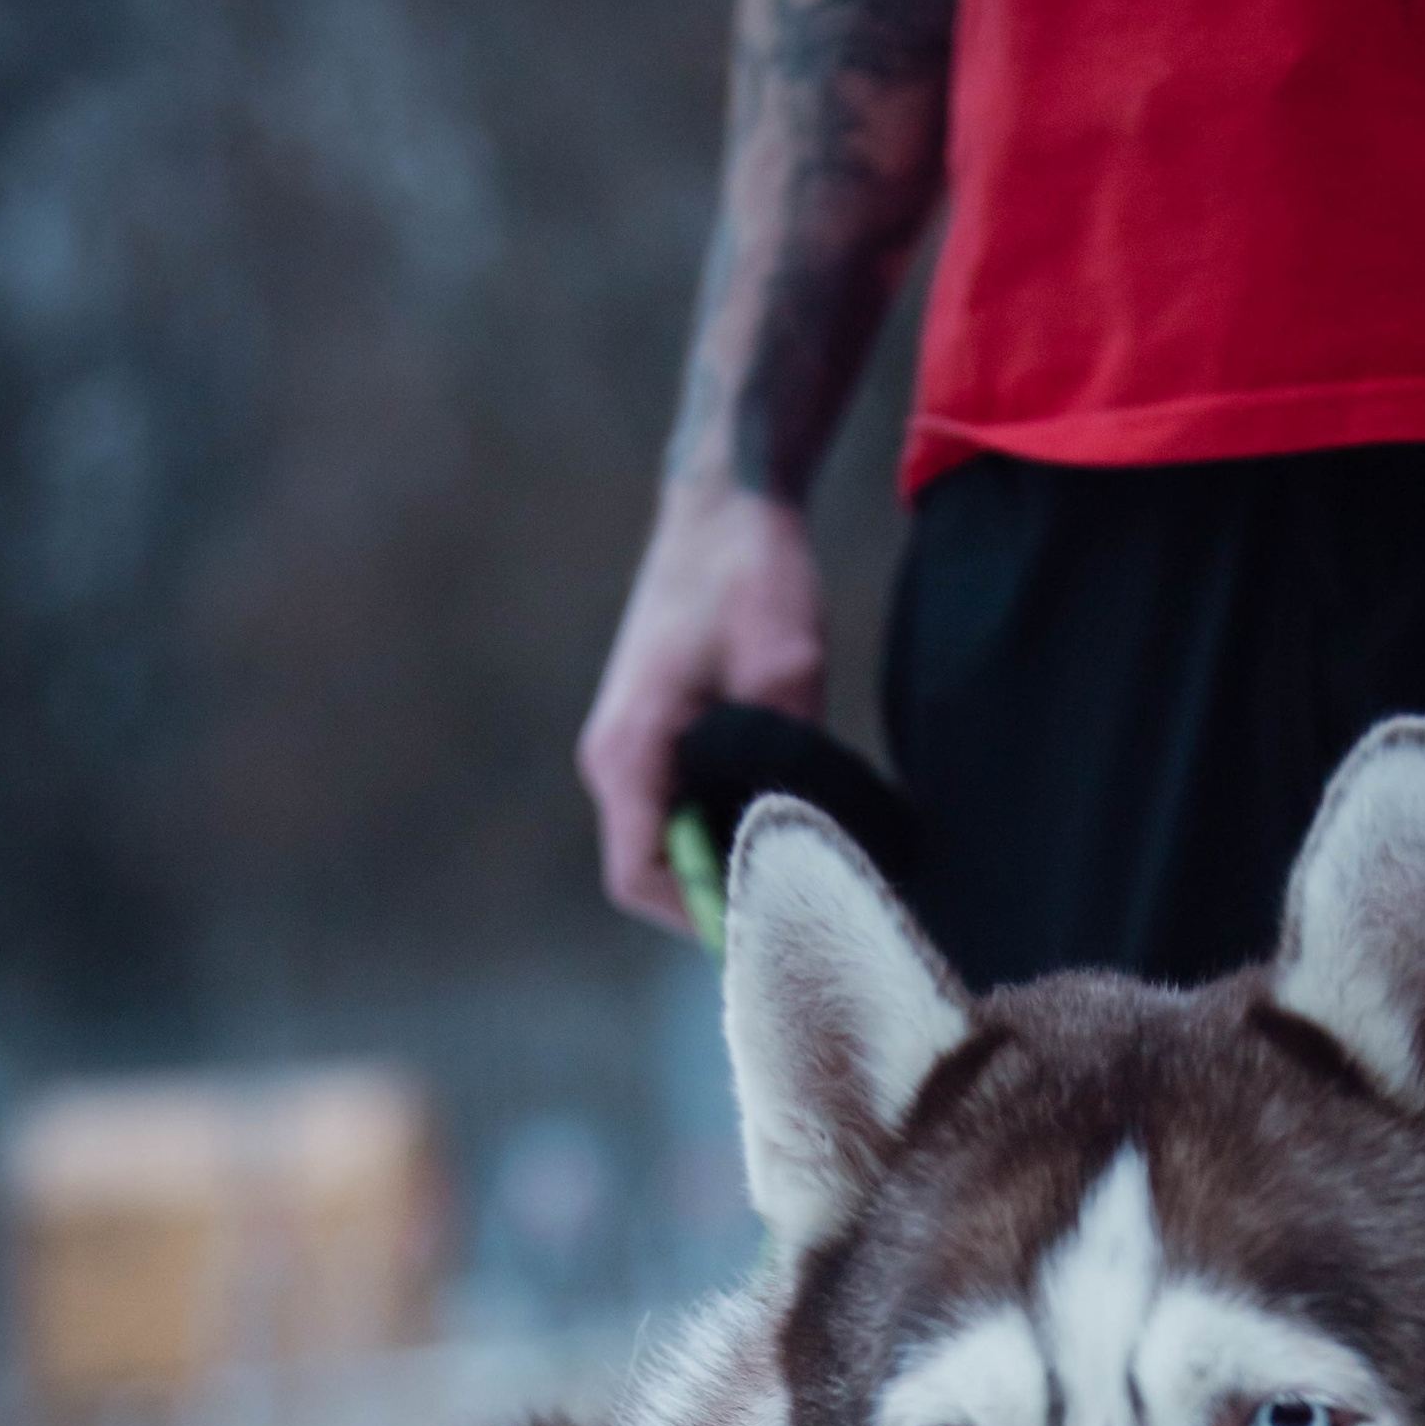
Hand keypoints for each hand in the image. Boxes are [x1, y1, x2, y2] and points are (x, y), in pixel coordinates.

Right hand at [578, 484, 827, 931]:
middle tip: (803, 909)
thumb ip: (788, 758)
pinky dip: (730, 827)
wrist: (729, 500)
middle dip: (723, 898)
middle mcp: (616, 758)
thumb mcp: (787, 668)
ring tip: (803, 871)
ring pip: (672, 843)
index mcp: (629, 750)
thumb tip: (807, 836)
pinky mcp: (658, 733)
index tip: (770, 925)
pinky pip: (684, 807)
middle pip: (655, 873)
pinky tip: (788, 822)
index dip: (703, 916)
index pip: (642, 877)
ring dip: (729, 863)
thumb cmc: (750, 571)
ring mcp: (633, 747)